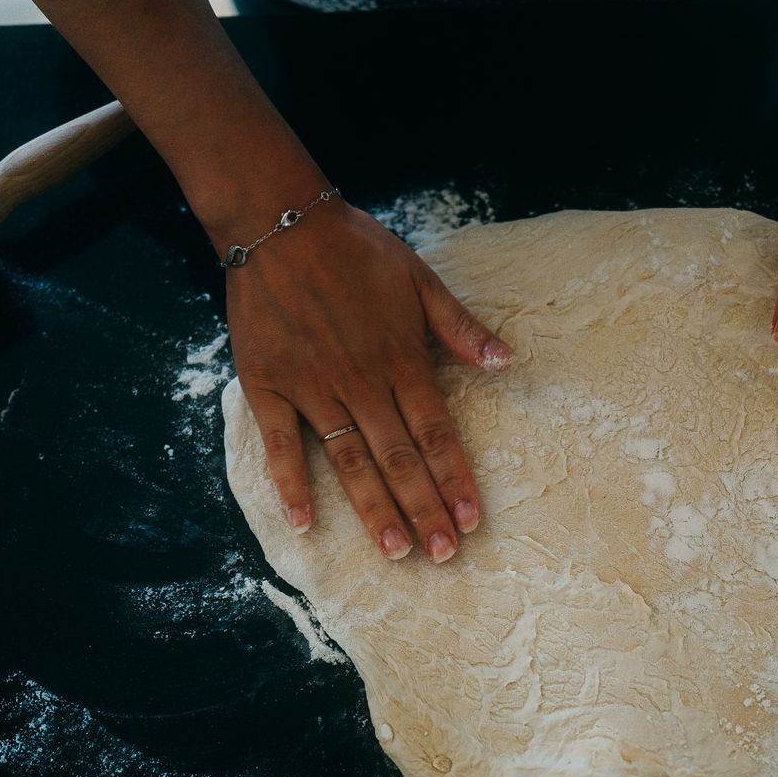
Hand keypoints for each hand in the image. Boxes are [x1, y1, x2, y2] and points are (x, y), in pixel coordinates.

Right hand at [224, 199, 511, 561]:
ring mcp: (313, 387)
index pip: (437, 433)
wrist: (278, 222)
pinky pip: (283, 444)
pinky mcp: (269, 386)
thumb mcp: (420, 279)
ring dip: (374, 509)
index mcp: (402, 359)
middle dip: (425, 509)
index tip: (473, 519)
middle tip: (443, 555)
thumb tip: (508, 362)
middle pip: (400, 458)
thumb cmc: (355, 249)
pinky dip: (292, 483)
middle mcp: (362, 382)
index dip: (456, 478)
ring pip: (350, 460)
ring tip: (395, 551)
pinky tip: (306, 523)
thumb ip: (460, 327)